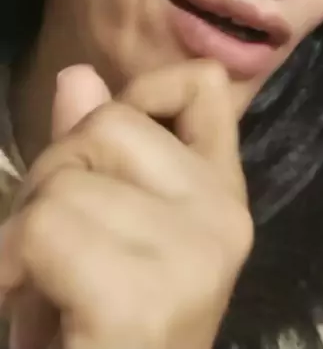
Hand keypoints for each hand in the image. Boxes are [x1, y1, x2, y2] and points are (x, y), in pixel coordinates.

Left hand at [0, 62, 252, 348]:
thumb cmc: (93, 331)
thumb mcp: (93, 233)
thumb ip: (91, 157)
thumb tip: (77, 76)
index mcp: (219, 194)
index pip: (204, 86)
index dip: (142, 90)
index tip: (102, 146)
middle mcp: (224, 216)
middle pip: (106, 124)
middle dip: (51, 175)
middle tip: (48, 247)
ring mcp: (196, 254)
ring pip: (65, 182)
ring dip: (22, 228)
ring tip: (39, 283)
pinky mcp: (147, 298)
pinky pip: (44, 229)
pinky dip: (10, 261)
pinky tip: (24, 300)